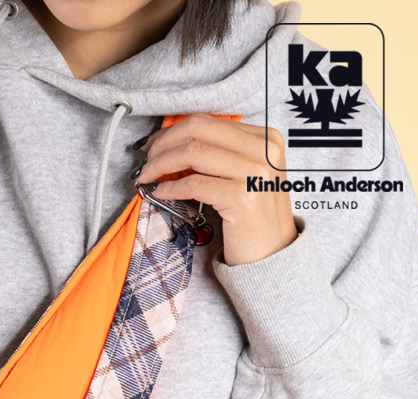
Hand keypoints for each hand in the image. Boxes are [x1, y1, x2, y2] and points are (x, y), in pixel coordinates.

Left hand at [134, 113, 298, 265]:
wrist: (272, 256)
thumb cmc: (253, 220)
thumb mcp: (242, 178)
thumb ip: (217, 158)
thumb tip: (170, 148)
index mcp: (265, 139)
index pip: (207, 122)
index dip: (172, 132)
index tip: (152, 146)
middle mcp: (264, 150)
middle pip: (198, 130)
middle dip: (162, 144)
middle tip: (144, 162)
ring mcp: (255, 172)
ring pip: (193, 153)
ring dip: (160, 165)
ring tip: (146, 177)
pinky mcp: (242, 197)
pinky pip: (194, 184)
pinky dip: (170, 188)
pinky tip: (159, 193)